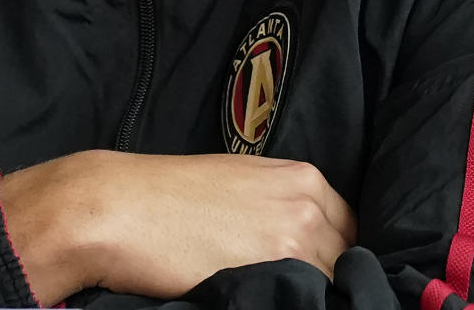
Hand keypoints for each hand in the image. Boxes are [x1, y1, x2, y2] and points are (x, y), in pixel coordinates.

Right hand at [0, 149, 356, 304]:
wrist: (122, 207)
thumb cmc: (169, 194)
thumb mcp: (238, 182)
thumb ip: (281, 206)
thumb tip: (305, 245)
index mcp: (303, 177)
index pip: (350, 231)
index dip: (334, 256)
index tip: (315, 272)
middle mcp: (307, 204)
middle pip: (346, 260)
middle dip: (326, 278)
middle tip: (292, 288)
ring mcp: (295, 240)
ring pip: (330, 286)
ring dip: (310, 295)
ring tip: (272, 295)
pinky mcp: (275, 273)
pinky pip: (305, 302)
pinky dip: (292, 304)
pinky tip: (264, 300)